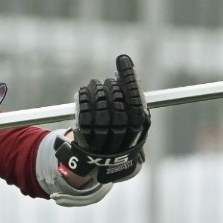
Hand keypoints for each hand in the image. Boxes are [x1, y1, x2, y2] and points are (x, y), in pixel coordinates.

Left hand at [55, 54, 150, 184]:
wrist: (103, 162)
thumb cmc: (120, 134)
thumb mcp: (132, 120)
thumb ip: (134, 100)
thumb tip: (129, 74)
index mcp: (139, 130)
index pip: (136, 100)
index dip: (129, 78)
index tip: (123, 59)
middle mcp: (123, 138)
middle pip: (118, 103)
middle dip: (112, 86)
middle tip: (109, 80)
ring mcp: (104, 140)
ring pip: (100, 107)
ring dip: (97, 90)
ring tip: (95, 85)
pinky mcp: (86, 140)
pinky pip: (84, 114)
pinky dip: (84, 98)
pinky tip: (84, 91)